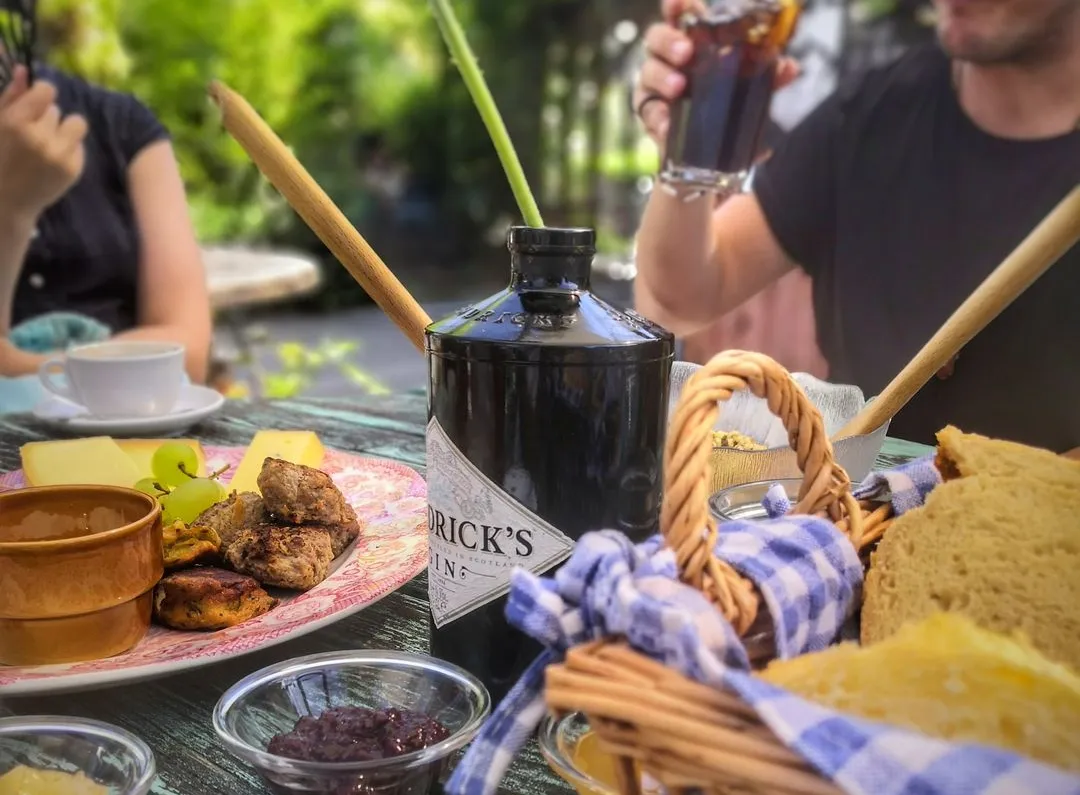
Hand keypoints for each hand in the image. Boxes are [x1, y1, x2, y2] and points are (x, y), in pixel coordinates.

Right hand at [0, 66, 88, 222]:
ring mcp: (59, 155)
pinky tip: (51, 161)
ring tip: (46, 145)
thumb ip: (11, 96)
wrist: (7, 200)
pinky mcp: (74, 169)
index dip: (41, 95)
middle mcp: (40, 137)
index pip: (47, 90)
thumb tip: (24, 70)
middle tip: (30, 136)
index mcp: (16, 123)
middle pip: (57, 109)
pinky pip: (80, 145)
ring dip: (62, 130)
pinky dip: (68, 149)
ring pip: (75, 123)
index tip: (35, 104)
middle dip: (45, 118)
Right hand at [632, 0, 800, 146]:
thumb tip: (788, 67)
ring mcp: (654, 85)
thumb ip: (767, 74)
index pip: (679, 14)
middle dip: (669, 41)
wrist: (710, 142)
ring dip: (662, 76)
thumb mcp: (750, 84)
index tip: (680, 3)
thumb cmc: (723, 98)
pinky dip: (658, 118)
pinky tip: (667, 125)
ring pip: (648, 72)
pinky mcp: (649, 114)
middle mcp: (667, 57)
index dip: (676, 5)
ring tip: (678, 87)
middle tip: (687, 52)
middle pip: (656, 38)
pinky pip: (648, 113)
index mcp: (690, 40)